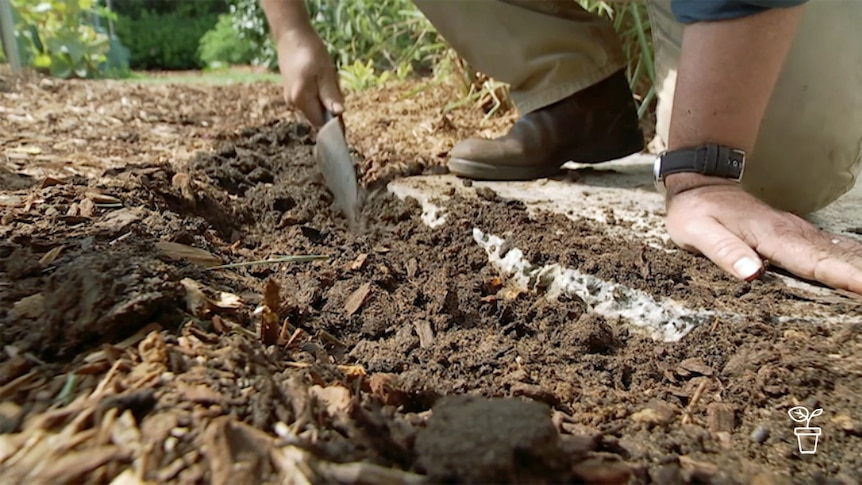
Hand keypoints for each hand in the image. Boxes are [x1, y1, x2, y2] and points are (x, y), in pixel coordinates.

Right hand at [274, 30, 343, 126]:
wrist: (291, 33)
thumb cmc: (311, 50)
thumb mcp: (326, 72)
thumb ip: (331, 95)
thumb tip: (339, 113)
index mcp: (300, 99)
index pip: (321, 122)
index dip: (333, 117)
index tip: (340, 100)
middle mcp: (292, 102)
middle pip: (318, 113)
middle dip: (329, 102)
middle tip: (332, 80)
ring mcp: (290, 96)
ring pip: (314, 104)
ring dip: (324, 94)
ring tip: (324, 74)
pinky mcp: (290, 89)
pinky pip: (309, 96)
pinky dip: (317, 89)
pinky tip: (317, 73)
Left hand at [665, 175, 861, 294]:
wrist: (700, 182)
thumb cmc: (695, 211)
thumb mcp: (698, 233)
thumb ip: (725, 252)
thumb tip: (752, 273)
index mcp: (770, 236)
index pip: (814, 262)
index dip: (844, 277)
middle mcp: (790, 232)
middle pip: (835, 257)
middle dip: (860, 273)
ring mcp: (795, 231)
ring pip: (837, 251)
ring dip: (859, 266)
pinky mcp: (793, 233)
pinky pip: (828, 248)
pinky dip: (850, 258)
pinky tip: (860, 269)